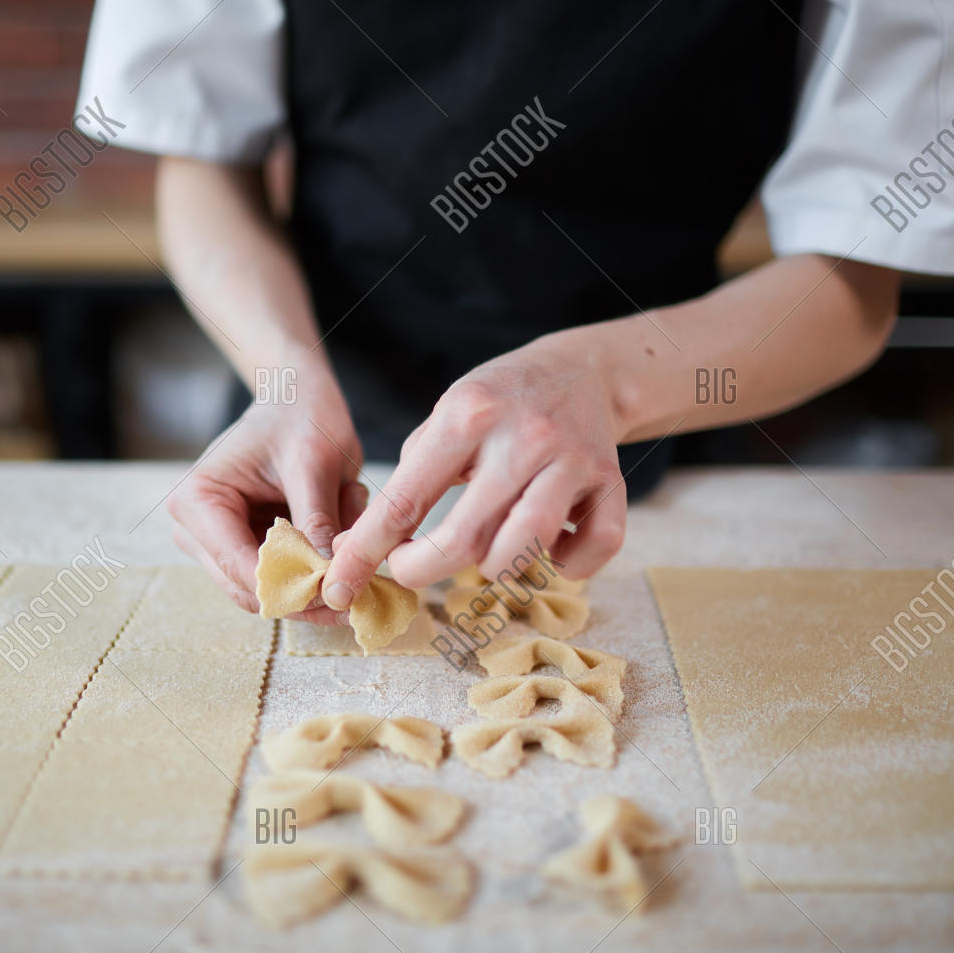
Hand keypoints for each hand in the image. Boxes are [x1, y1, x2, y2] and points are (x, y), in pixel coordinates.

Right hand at [168, 391, 369, 622]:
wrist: (296, 397)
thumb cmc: (300, 416)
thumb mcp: (314, 464)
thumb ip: (317, 520)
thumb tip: (328, 578)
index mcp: (197, 500)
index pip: (239, 566)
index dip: (290, 587)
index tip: (339, 589)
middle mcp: (195, 529)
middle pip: (250, 590)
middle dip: (307, 591)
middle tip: (360, 586)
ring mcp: (216, 543)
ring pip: (270, 591)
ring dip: (316, 576)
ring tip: (352, 531)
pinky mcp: (243, 548)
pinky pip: (283, 578)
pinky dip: (318, 565)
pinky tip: (342, 527)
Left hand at [323, 326, 626, 608]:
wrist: (584, 370)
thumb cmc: (500, 401)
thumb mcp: (446, 414)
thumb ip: (411, 475)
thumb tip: (359, 546)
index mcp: (469, 415)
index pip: (406, 500)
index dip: (368, 551)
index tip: (341, 582)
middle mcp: (523, 438)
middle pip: (464, 540)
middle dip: (422, 571)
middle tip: (409, 570)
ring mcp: (572, 462)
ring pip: (522, 551)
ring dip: (493, 568)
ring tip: (486, 549)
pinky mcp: (612, 483)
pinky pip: (593, 550)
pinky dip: (569, 565)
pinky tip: (550, 548)